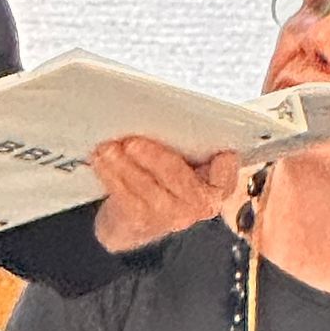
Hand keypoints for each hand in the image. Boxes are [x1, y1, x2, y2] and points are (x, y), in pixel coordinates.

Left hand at [90, 138, 239, 254]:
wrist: (134, 221)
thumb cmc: (163, 179)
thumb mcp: (184, 161)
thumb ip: (189, 143)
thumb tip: (165, 109)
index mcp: (219, 183)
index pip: (228, 170)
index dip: (224, 164)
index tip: (216, 152)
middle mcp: (201, 203)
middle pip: (178, 177)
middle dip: (154, 158)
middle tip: (132, 142)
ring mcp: (172, 215)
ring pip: (146, 187)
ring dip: (123, 165)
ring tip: (108, 149)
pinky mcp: (143, 221)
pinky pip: (125, 197)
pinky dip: (110, 175)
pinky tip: (101, 162)